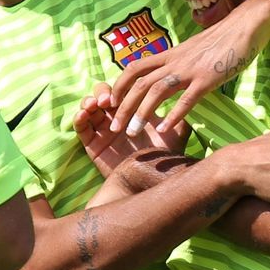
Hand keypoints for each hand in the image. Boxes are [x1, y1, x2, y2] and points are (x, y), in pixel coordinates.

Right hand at [73, 83, 190, 178]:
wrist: (150, 183)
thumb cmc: (164, 159)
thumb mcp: (176, 134)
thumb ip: (180, 116)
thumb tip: (190, 98)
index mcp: (135, 112)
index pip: (124, 90)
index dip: (121, 86)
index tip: (124, 89)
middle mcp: (118, 118)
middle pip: (104, 95)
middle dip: (103, 92)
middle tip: (108, 99)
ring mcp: (104, 130)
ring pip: (89, 107)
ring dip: (89, 101)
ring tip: (95, 105)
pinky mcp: (92, 144)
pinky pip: (80, 127)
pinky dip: (79, 117)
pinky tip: (85, 114)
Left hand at [109, 11, 259, 137]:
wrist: (246, 25)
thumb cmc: (225, 39)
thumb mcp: (196, 50)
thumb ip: (182, 63)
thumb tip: (175, 76)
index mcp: (171, 54)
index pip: (135, 68)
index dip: (119, 85)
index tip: (111, 104)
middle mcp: (175, 61)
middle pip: (139, 82)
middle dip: (123, 106)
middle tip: (114, 127)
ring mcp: (190, 69)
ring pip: (156, 90)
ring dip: (141, 113)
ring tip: (132, 132)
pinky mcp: (207, 78)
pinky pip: (186, 98)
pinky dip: (173, 114)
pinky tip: (164, 128)